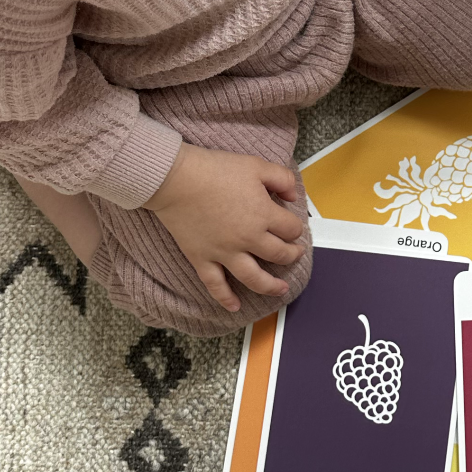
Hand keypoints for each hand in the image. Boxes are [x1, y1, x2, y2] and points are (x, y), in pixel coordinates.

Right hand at [145, 142, 305, 312]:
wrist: (176, 179)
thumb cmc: (213, 169)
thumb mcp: (256, 165)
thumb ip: (282, 178)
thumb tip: (293, 194)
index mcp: (263, 215)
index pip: (291, 229)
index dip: (295, 227)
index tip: (293, 225)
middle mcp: (248, 238)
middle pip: (279, 254)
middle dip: (291, 255)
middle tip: (294, 254)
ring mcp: (225, 252)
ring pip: (254, 278)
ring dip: (271, 286)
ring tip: (280, 289)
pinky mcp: (202, 259)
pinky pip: (216, 285)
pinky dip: (226, 298)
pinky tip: (235, 306)